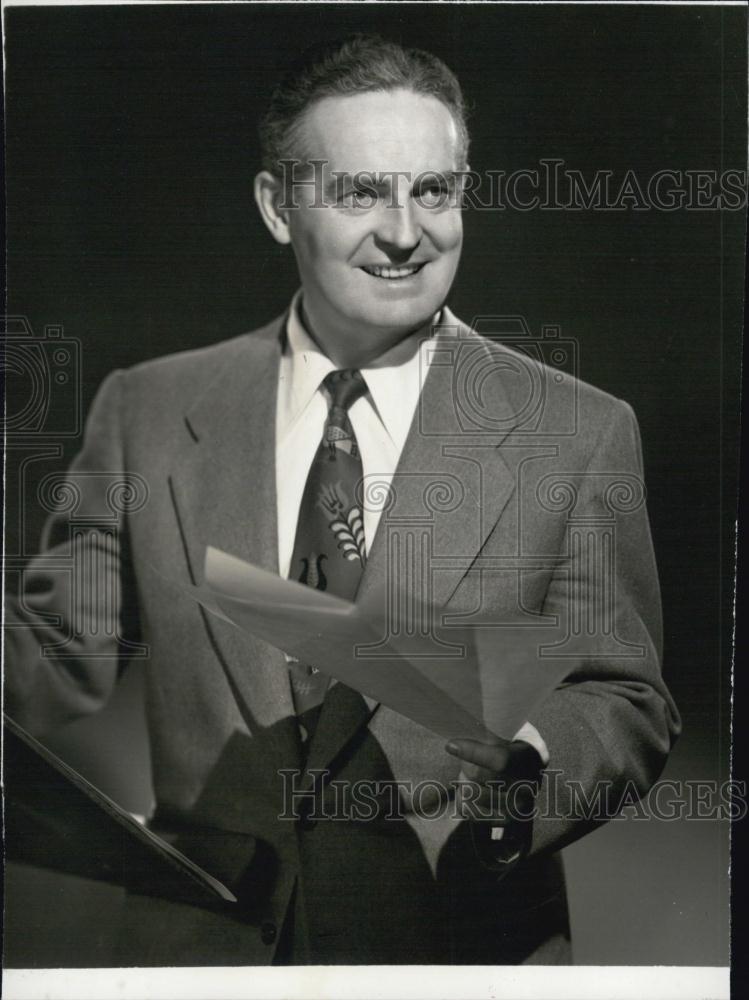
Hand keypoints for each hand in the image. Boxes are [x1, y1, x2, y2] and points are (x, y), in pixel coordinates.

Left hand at [445, 737, 543, 871]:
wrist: (522, 763)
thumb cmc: (508, 737)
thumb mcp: (507, 724)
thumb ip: (491, 725)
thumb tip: (465, 723)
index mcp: (535, 754)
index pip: (500, 760)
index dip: (473, 752)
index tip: (450, 745)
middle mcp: (532, 785)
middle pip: (480, 777)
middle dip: (465, 763)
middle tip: (464, 753)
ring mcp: (520, 807)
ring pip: (470, 793)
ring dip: (464, 779)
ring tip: (473, 770)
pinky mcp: (504, 822)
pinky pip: (467, 810)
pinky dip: (462, 796)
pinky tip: (474, 786)